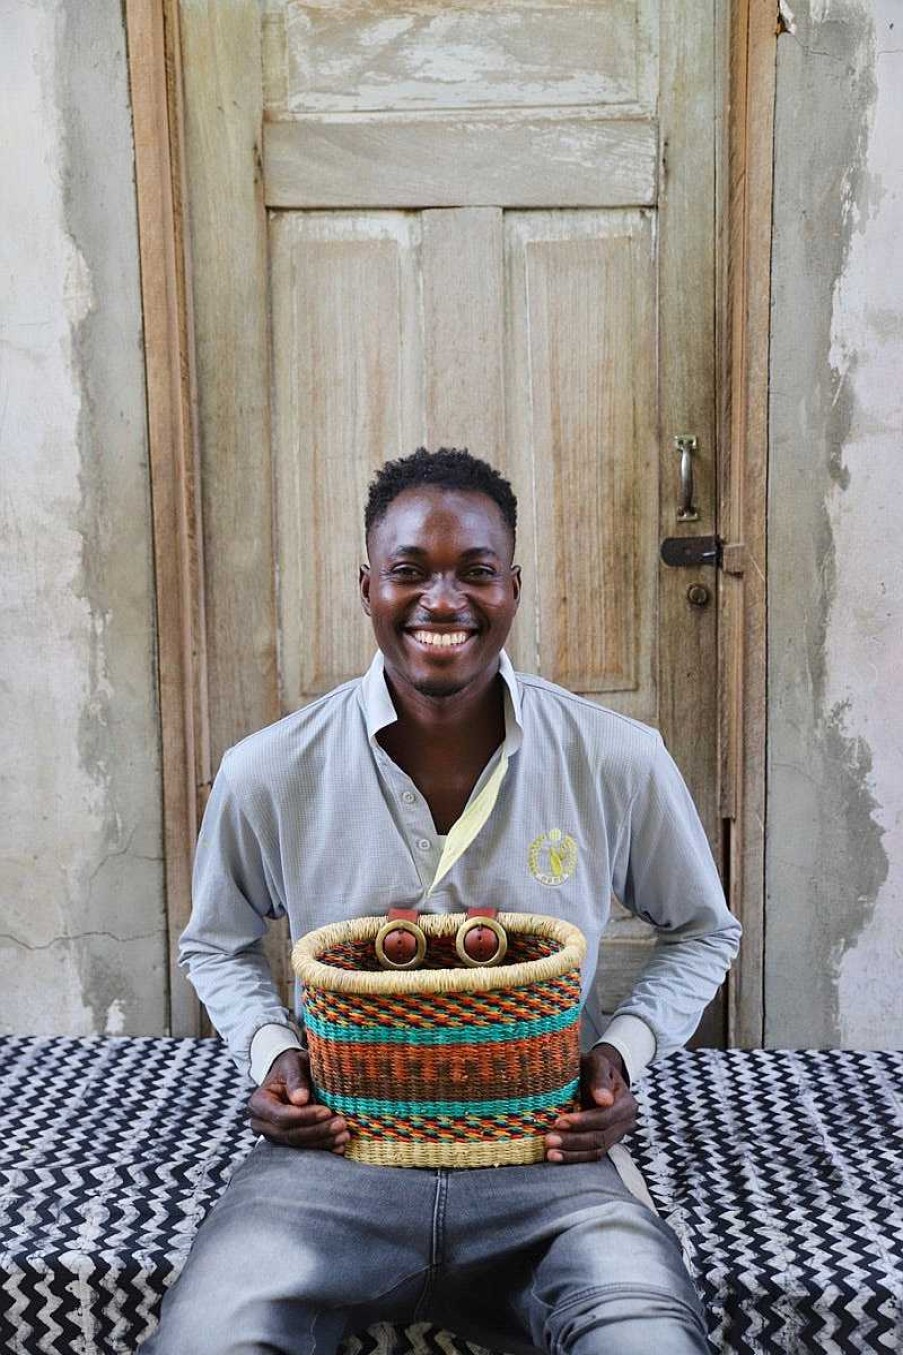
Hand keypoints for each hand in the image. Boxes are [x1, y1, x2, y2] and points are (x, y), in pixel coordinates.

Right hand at [247, 1048, 348, 1152]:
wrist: (288, 1075)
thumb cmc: (291, 1066)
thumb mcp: (293, 1064)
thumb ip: (296, 1079)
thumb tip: (301, 1099)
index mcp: (258, 1103)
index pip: (281, 1116)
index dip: (305, 1116)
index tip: (326, 1111)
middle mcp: (261, 1124)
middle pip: (290, 1134)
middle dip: (317, 1131)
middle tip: (341, 1124)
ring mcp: (272, 1136)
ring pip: (298, 1144)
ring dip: (323, 1141)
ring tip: (344, 1135)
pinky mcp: (286, 1142)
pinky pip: (304, 1149)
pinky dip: (323, 1148)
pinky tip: (340, 1146)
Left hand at [544, 1043, 637, 1163]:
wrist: (597, 1075)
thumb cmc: (594, 1067)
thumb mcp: (597, 1063)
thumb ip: (600, 1078)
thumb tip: (604, 1100)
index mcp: (626, 1102)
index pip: (605, 1117)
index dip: (583, 1122)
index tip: (560, 1121)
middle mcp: (625, 1122)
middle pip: (600, 1137)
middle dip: (573, 1140)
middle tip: (549, 1140)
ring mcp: (617, 1135)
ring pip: (596, 1150)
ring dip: (572, 1153)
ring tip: (550, 1153)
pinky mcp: (606, 1143)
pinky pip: (592, 1154)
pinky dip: (574, 1157)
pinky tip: (556, 1156)